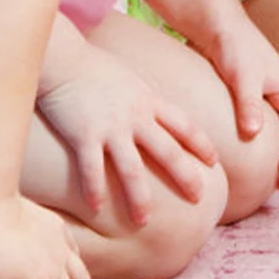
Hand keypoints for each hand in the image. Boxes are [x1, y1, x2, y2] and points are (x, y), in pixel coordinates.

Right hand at [37, 47, 218, 227]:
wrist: (64, 57)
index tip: (215, 162)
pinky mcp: (84, 135)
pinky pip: (92, 169)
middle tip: (200, 198)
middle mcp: (136, 116)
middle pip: (168, 150)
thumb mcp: (131, 78)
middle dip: (186, 176)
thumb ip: (145, 98)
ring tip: (144, 222)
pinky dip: (95, 190)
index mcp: (150, 100)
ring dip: (139, 198)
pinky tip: (97, 209)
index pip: (185, 124)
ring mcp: (111, 127)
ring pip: (131, 169)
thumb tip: (157, 109)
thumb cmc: (95, 66)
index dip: (202, 144)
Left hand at [201, 12, 278, 192]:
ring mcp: (272, 98)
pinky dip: (268, 146)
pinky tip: (256, 159)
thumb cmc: (234, 47)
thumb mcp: (242, 75)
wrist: (218, 26)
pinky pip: (270, 128)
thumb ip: (249, 104)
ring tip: (273, 180)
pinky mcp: (256, 99)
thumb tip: (254, 133)